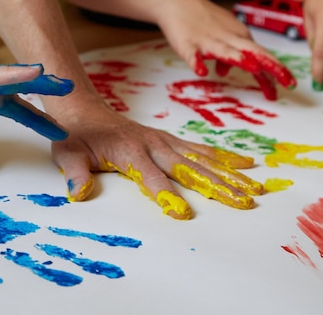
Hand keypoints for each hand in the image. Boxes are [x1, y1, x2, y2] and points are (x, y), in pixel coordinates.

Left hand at [50, 98, 262, 219]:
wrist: (83, 108)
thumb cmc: (75, 134)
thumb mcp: (67, 154)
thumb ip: (75, 173)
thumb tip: (78, 193)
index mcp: (129, 152)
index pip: (151, 177)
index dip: (166, 195)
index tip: (183, 213)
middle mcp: (152, 144)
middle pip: (189, 168)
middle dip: (217, 186)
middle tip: (244, 201)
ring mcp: (163, 140)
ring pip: (201, 159)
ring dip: (229, 174)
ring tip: (255, 187)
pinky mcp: (168, 139)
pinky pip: (199, 149)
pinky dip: (222, 157)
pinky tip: (244, 164)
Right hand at [156, 0, 295, 100]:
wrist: (175, 0)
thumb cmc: (198, 19)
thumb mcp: (219, 37)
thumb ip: (226, 54)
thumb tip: (225, 71)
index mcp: (239, 37)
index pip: (262, 55)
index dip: (276, 70)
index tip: (289, 85)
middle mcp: (229, 38)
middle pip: (253, 52)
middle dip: (272, 67)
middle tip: (287, 82)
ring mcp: (208, 40)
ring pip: (226, 51)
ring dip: (240, 60)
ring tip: (254, 70)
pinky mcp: (188, 43)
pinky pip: (193, 54)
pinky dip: (197, 63)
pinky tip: (201, 72)